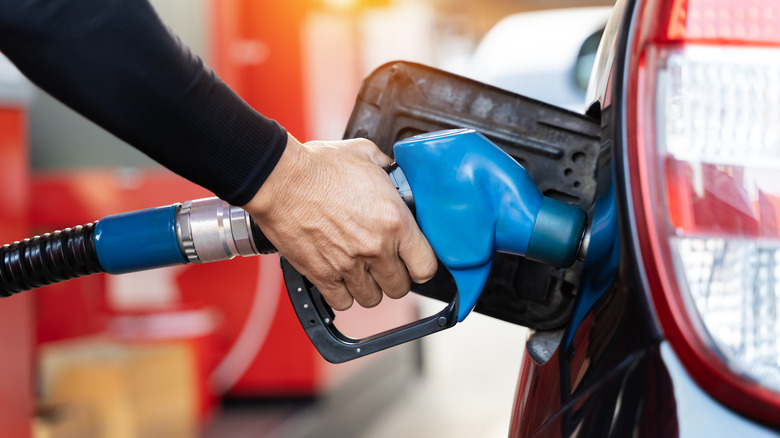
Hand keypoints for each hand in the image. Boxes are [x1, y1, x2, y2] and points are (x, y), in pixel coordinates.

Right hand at [243, 133, 437, 309]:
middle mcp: (376, 248)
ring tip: (360, 270)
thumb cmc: (319, 165)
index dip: (421, 265)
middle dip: (394, 277)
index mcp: (395, 221)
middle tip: (383, 263)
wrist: (280, 178)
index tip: (413, 260)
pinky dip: (342, 293)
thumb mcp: (367, 155)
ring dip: (368, 286)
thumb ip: (389, 170)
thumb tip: (395, 175)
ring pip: (372, 298)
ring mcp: (348, 265)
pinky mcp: (322, 275)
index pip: (426, 266)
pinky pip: (342, 302)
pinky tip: (339, 276)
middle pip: (400, 287)